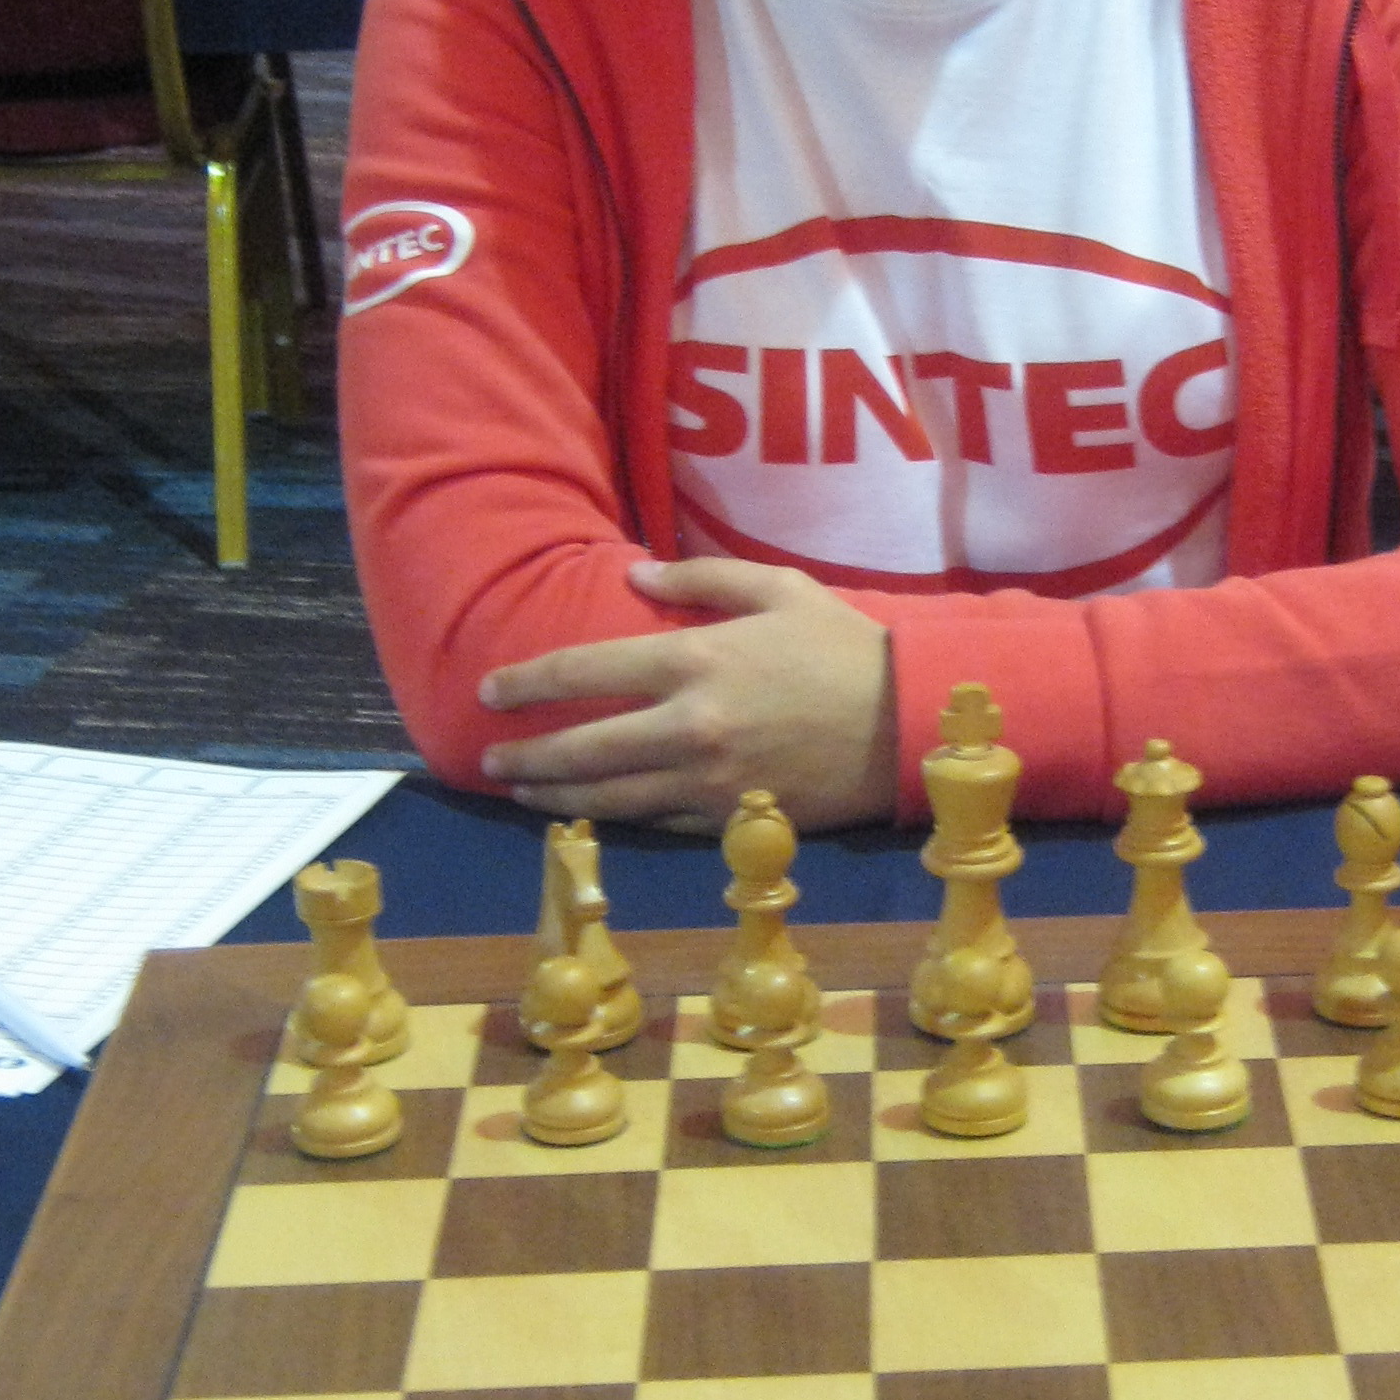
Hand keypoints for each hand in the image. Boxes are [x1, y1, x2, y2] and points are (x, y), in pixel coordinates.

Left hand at [478, 558, 897, 833]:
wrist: (910, 721)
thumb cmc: (845, 647)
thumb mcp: (779, 589)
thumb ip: (701, 578)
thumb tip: (634, 576)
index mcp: (694, 661)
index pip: (582, 673)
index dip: (526, 683)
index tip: (491, 691)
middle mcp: (689, 726)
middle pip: (581, 750)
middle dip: (525, 757)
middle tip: (489, 758)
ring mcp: (708, 782)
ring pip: (610, 798)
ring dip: (557, 797)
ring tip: (524, 792)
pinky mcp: (732, 819)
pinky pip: (659, 823)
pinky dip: (619, 819)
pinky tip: (595, 813)